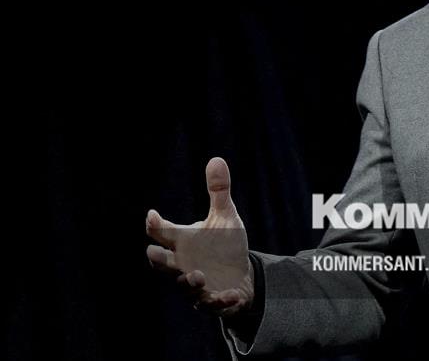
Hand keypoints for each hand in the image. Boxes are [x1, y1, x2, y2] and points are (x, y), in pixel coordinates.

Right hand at [145, 157, 254, 316]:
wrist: (241, 275)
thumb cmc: (224, 246)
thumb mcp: (224, 217)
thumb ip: (218, 192)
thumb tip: (216, 159)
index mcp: (182, 243)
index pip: (162, 233)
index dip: (155, 225)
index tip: (152, 215)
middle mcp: (183, 265)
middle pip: (164, 265)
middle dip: (158, 261)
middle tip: (153, 253)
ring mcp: (197, 286)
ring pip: (186, 288)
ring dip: (189, 283)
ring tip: (196, 276)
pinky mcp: (214, 300)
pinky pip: (213, 304)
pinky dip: (221, 301)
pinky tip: (230, 295)